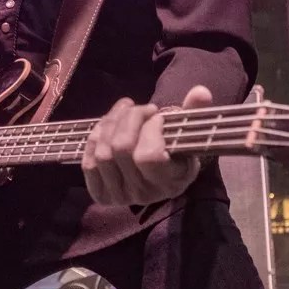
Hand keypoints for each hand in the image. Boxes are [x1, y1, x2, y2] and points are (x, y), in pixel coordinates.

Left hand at [82, 85, 213, 206]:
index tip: (158, 117)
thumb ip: (195, 113)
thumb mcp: (189, 134)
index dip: (150, 129)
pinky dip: (95, 138)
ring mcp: (120, 196)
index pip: (148, 155)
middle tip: (141, 108)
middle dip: (130, 118)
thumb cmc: (176, 152)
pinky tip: (108, 126)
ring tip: (125, 110)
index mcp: (169, 182)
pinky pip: (88, 163)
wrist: (160, 176)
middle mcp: (143, 194)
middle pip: (122, 148)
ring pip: (103, 153)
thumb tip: (201, 92)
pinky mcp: (101, 195)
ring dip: (111, 123)